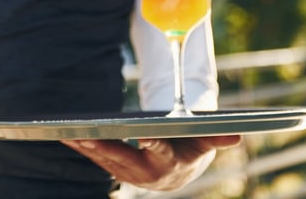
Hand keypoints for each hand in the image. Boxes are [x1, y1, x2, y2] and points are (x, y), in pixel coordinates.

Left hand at [62, 135, 240, 191]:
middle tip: (87, 133)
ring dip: (86, 147)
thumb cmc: (192, 147)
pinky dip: (82, 148)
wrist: (180, 171)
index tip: (144, 134)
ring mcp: (129, 174)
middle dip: (104, 146)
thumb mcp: (204, 141)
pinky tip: (66, 135)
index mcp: (169, 163)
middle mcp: (147, 173)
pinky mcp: (116, 170)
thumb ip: (217, 138)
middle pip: (123, 158)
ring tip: (68, 131)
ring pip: (105, 160)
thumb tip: (239, 134)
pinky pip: (97, 159)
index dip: (153, 143)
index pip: (161, 151)